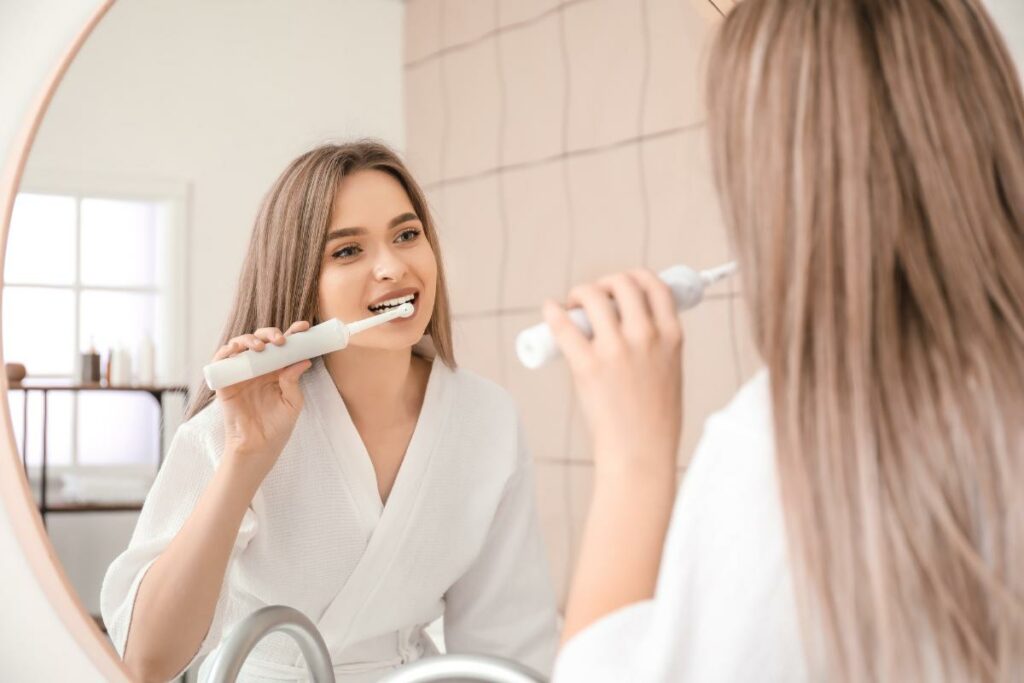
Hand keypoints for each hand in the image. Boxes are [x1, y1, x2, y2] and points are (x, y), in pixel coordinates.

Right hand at [213, 321, 312, 480]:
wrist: (258, 446)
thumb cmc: (278, 426)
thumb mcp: (292, 402)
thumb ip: (293, 381)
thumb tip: (303, 360)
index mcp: (277, 370)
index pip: (284, 346)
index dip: (293, 333)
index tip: (304, 327)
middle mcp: (259, 368)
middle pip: (262, 340)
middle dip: (270, 334)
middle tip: (280, 341)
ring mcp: (241, 372)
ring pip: (241, 345)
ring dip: (249, 340)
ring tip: (260, 348)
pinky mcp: (225, 381)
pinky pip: (221, 361)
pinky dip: (226, 351)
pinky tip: (235, 350)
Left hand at [542, 269, 682, 472]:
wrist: (641, 452)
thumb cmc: (654, 419)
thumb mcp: (670, 370)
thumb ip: (655, 344)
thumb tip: (628, 322)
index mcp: (671, 336)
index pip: (654, 284)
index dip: (633, 278)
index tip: (620, 287)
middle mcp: (646, 336)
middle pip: (621, 283)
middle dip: (603, 284)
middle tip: (592, 299)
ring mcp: (616, 350)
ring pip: (592, 296)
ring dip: (579, 294)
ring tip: (572, 307)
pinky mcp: (588, 366)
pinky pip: (564, 326)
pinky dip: (553, 312)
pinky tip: (549, 310)